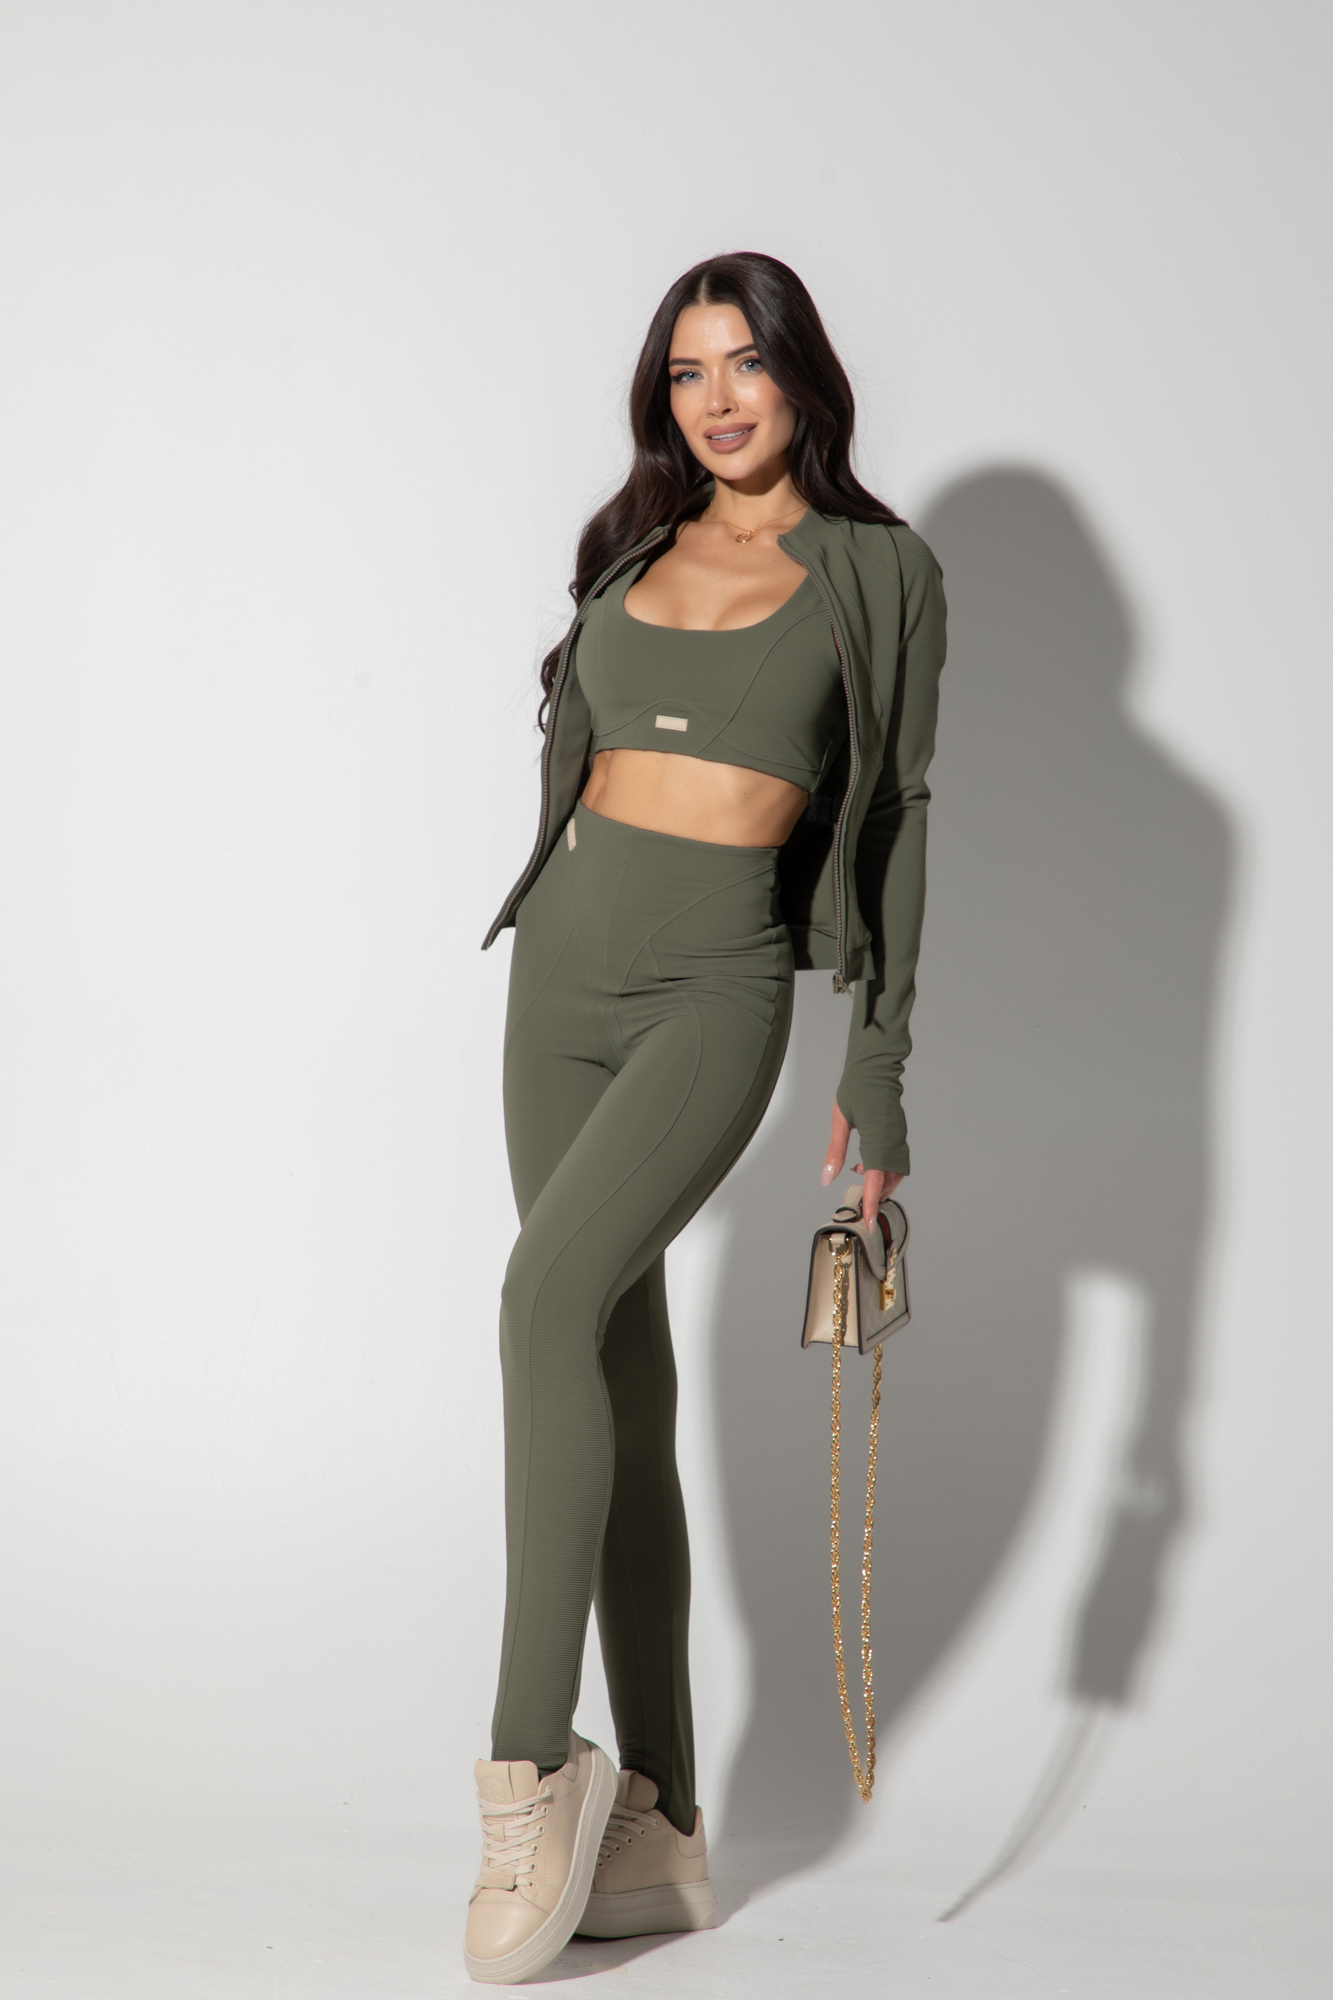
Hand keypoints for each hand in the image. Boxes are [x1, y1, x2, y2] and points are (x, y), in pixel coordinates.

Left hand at [822, 1099, 903, 1227]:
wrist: (876, 1067)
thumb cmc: (856, 1089)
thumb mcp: (839, 1121)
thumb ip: (835, 1151)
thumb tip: (827, 1177)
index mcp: (876, 1138)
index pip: (875, 1179)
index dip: (871, 1202)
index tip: (868, 1221)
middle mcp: (892, 1141)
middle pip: (888, 1180)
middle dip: (876, 1196)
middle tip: (860, 1205)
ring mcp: (898, 1137)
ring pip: (895, 1172)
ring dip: (880, 1183)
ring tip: (860, 1180)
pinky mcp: (899, 1134)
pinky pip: (895, 1160)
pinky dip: (883, 1170)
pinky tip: (865, 1163)